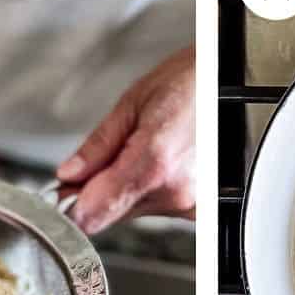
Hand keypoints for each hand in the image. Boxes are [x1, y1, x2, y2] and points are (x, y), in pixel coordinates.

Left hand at [57, 47, 194, 234]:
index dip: (71, 205)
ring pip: (136, 213)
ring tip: (147, 149)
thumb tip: (69, 175)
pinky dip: (153, 191)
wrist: (231, 82)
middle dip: (100, 191)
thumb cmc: (193, 81)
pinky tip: (164, 162)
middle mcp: (174, 192)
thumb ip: (98, 147)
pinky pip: (161, 209)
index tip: (63, 193)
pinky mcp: (201, 209)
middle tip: (107, 157)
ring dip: (129, 190)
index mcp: (152, 163)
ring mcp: (191, 204)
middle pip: (112, 214)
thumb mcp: (134, 102)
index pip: (92, 213)